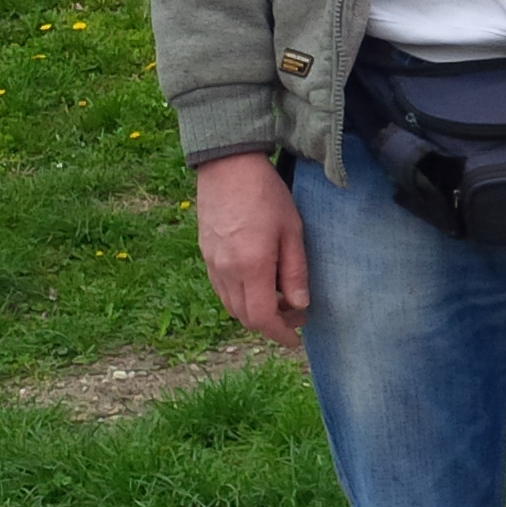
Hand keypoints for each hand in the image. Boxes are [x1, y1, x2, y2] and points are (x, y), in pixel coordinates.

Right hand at [195, 153, 310, 350]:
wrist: (227, 166)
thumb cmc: (266, 194)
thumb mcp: (292, 231)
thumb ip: (296, 272)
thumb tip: (300, 306)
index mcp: (252, 266)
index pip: (262, 318)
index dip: (280, 334)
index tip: (295, 340)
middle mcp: (227, 271)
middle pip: (245, 317)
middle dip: (271, 325)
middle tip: (294, 315)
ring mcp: (212, 264)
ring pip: (231, 306)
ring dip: (254, 312)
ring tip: (279, 299)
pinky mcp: (205, 255)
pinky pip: (221, 290)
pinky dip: (240, 298)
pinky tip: (258, 284)